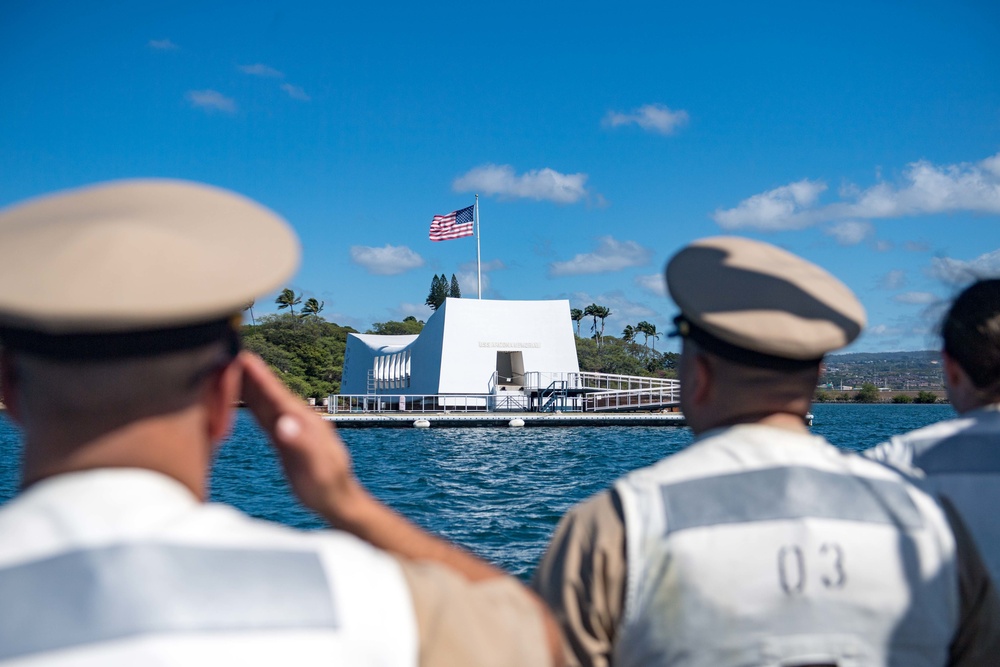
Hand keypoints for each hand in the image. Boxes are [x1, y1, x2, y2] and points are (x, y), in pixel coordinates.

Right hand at [237, 352, 359, 521]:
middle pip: (267, 392)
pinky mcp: (285, 438)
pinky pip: (263, 415)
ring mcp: (291, 427)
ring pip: (264, 401)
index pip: (276, 395)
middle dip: (247, 372)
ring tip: (227, 365)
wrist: (338, 500)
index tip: (241, 356)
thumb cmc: (328, 487)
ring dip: (246, 383)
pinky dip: (250, 403)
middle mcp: (297, 419)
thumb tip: (283, 424)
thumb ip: (300, 444)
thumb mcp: (315, 468)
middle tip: (226, 350)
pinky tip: (241, 396)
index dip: (258, 377)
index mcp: (304, 422)